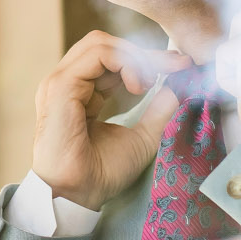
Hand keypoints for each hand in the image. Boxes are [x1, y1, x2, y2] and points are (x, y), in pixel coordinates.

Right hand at [30, 31, 189, 207]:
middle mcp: (67, 83)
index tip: (179, 65)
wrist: (77, 195)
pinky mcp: (61, 86)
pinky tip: (138, 85)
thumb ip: (157, 112)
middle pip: (106, 45)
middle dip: (144, 51)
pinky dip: (124, 62)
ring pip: (101, 44)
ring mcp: (61, 82)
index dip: (146, 58)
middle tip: (176, 64)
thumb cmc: (100, 173)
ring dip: (135, 56)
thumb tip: (176, 89)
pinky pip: (97, 55)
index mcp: (79, 93)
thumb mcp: (141, 138)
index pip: (111, 61)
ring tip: (152, 80)